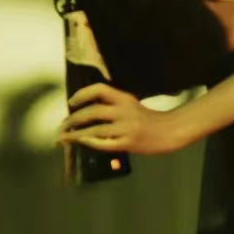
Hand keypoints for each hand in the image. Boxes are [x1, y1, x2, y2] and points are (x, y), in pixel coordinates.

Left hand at [57, 84, 187, 155]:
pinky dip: (90, 142)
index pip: (99, 90)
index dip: (82, 94)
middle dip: (73, 119)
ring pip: (94, 130)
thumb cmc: (148, 119)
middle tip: (63, 126)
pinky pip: (104, 143)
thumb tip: (85, 111)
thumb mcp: (131, 105)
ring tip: (65, 137)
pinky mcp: (128, 143)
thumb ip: (112, 105)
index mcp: (125, 98)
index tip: (71, 102)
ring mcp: (126, 128)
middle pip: (92, 112)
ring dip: (76, 134)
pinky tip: (82, 143)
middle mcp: (124, 111)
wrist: (170, 131)